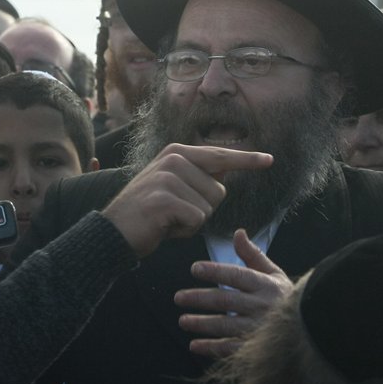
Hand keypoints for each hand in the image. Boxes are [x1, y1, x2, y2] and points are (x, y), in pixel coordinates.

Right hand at [101, 144, 271, 257]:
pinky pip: (197, 220)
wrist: (113, 231)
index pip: (220, 155)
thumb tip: (227, 171)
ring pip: (209, 208)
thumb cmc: (148, 214)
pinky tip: (164, 227)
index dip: (247, 160)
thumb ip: (197, 176)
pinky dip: (185, 231)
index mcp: (177, 152)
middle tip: (174, 212)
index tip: (269, 159)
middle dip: (203, 209)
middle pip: (219, 191)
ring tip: (167, 219)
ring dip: (193, 222)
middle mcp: (174, 159)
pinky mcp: (164, 199)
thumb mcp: (173, 187)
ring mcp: (168, 177)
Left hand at [174, 229, 291, 357]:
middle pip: (226, 300)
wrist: (310, 326)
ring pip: (226, 326)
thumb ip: (253, 254)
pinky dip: (212, 348)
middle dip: (200, 299)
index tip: (194, 269)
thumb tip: (237, 232)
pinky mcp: (256, 347)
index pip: (237, 275)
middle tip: (178, 297)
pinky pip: (232, 348)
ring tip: (183, 321)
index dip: (215, 271)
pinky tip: (195, 345)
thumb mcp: (273, 273)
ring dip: (203, 324)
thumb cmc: (285, 296)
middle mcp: (262, 306)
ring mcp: (259, 328)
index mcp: (265, 285)